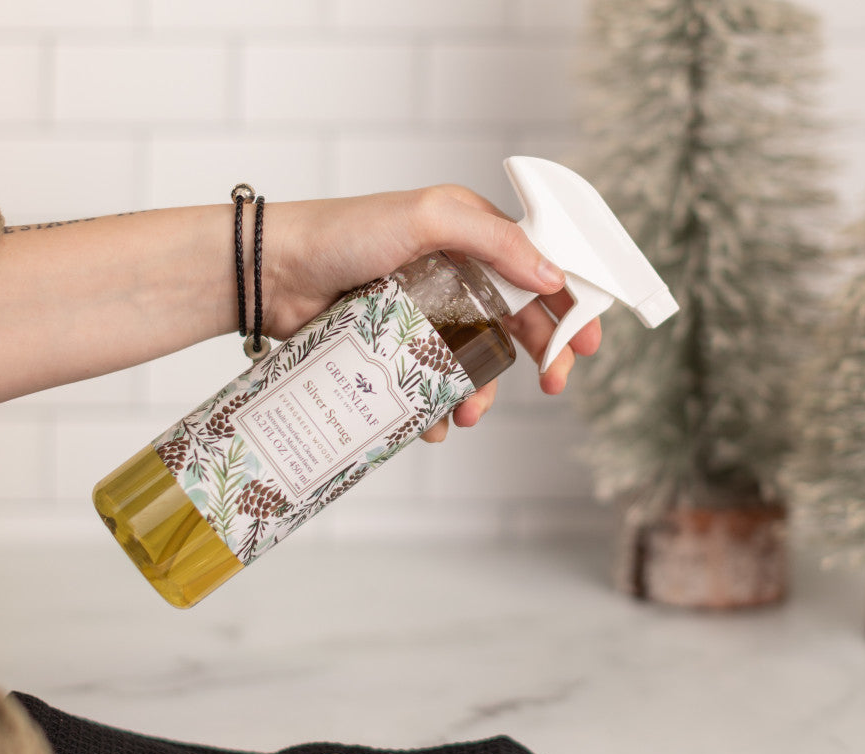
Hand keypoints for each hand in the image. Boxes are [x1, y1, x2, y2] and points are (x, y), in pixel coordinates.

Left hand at [264, 186, 602, 442]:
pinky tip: (434, 423)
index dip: (570, 304)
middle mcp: (456, 277)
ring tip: (471, 412)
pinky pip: (434, 387)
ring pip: (478, 364)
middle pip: (519, 323)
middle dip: (543, 356)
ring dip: (485, 393)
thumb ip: (496, 240)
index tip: (588, 341)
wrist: (275, 274)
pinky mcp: (399, 352)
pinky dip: (440, 410)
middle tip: (556, 384)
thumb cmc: (345, 233)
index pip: (538, 271)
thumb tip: (552, 277)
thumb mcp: (428, 219)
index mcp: (472, 239)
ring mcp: (428, 317)